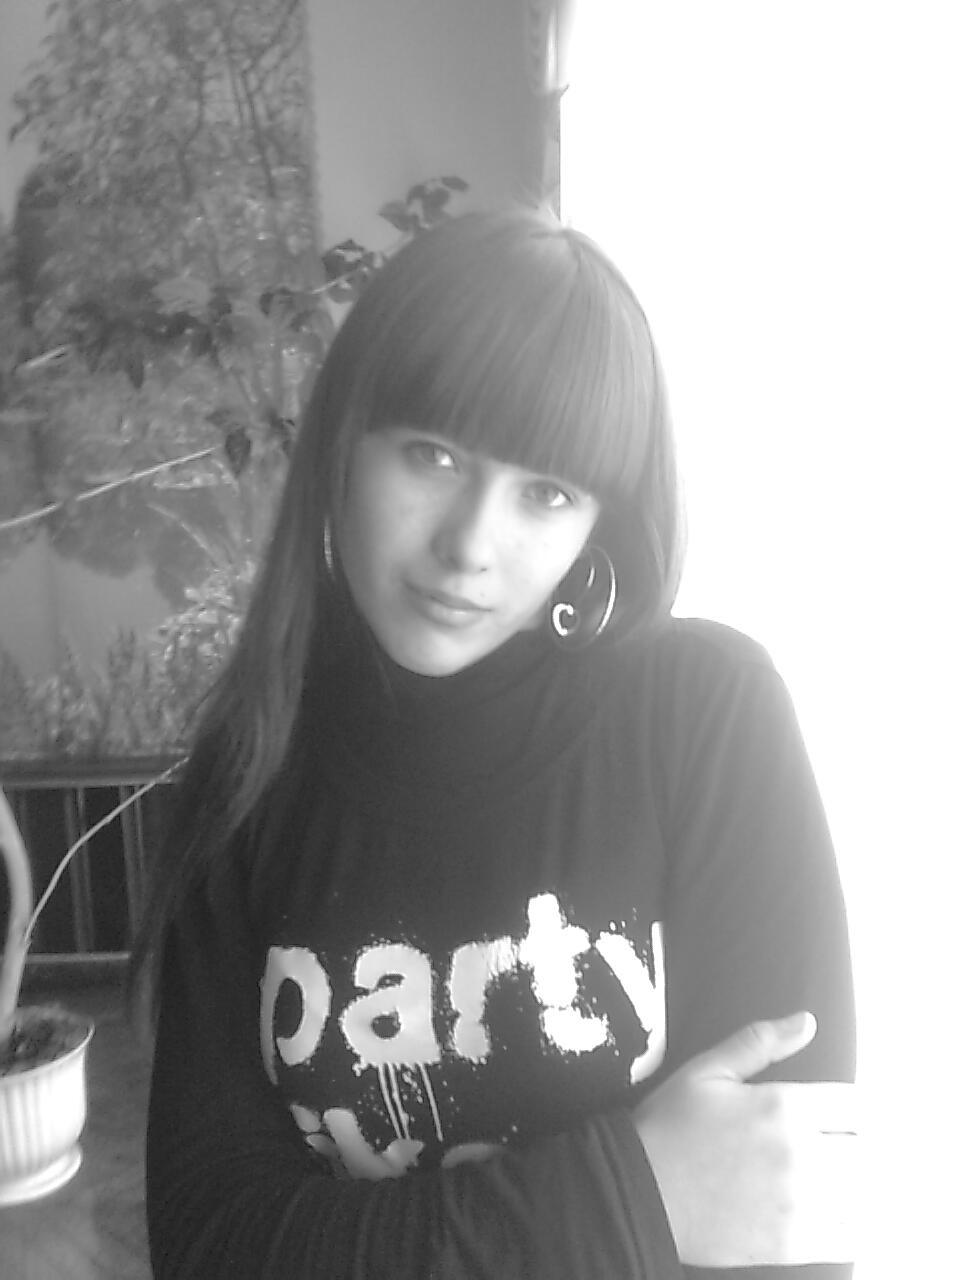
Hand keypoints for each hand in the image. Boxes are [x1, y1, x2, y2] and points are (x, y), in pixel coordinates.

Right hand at [634, 1011, 857, 1267]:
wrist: (638, 1191)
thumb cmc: (669, 1126)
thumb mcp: (707, 1070)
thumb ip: (760, 1042)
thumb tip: (806, 1021)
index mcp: (782, 1107)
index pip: (859, 1106)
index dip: (862, 1109)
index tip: (852, 1115)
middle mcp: (799, 1155)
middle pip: (871, 1151)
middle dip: (866, 1144)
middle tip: (852, 1145)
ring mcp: (798, 1204)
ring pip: (866, 1194)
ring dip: (864, 1183)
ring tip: (848, 1177)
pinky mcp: (791, 1244)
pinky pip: (851, 1236)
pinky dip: (856, 1223)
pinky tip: (840, 1212)